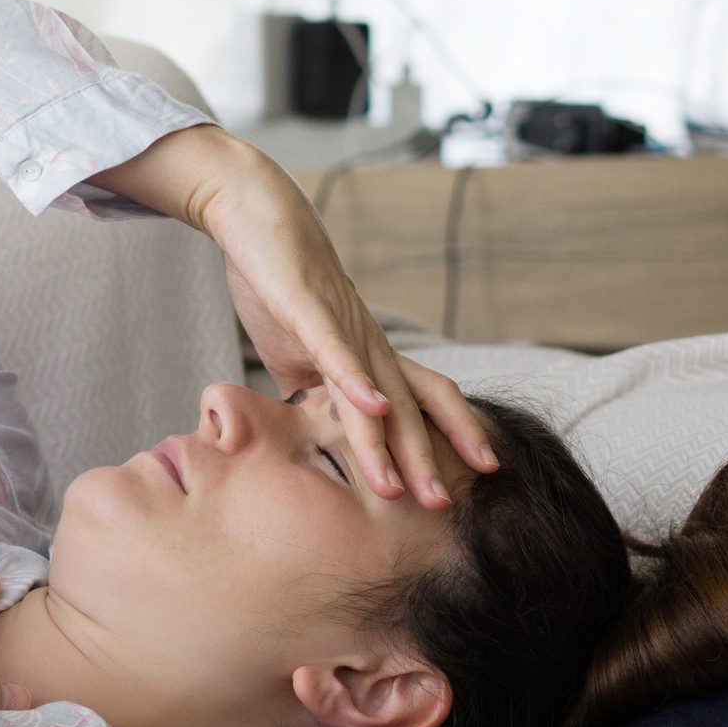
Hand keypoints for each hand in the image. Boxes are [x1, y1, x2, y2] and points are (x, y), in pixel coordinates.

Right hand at [196, 151, 500, 507]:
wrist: (258, 218)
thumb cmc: (275, 281)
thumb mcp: (294, 348)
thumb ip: (311, 385)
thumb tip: (314, 422)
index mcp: (366, 354)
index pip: (419, 403)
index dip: (447, 440)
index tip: (469, 482)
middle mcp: (368, 343)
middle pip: (410, 408)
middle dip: (427, 461)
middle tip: (444, 508)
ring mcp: (343, 326)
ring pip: (375, 393)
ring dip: (392, 443)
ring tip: (402, 489)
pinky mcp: (309, 309)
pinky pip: (335, 352)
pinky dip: (354, 383)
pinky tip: (372, 410)